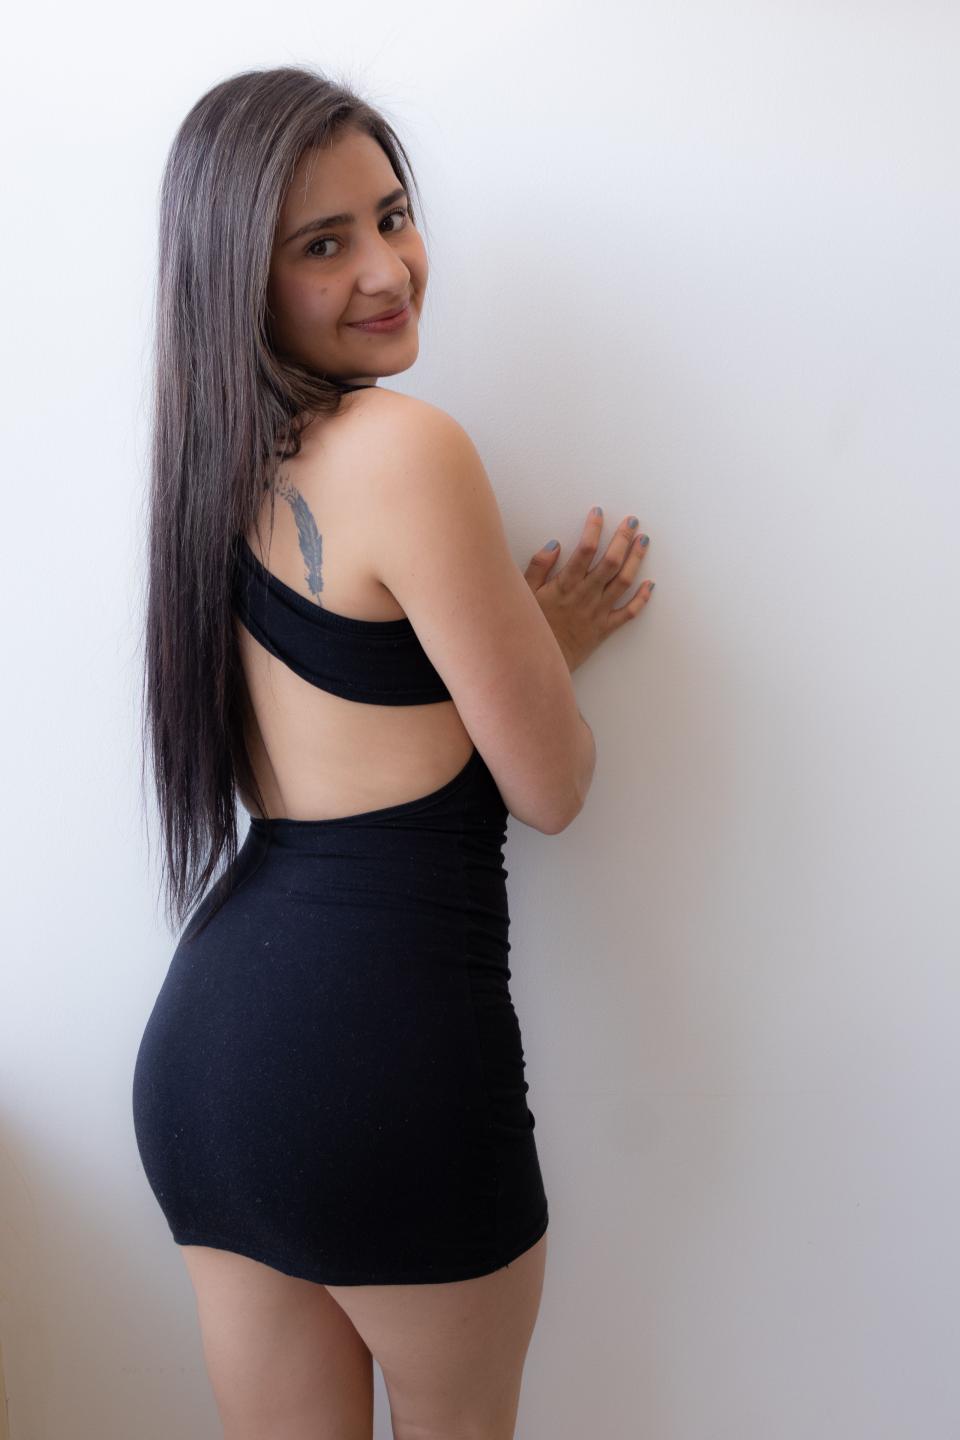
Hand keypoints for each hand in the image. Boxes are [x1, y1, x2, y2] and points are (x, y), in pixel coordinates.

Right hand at [522, 507, 654, 671]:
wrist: (538, 665)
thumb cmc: (530, 628)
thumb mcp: (524, 595)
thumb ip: (538, 567)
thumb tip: (554, 544)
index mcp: (565, 586)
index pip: (584, 551)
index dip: (593, 530)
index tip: (598, 513)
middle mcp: (585, 596)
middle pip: (610, 562)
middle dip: (623, 538)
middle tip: (632, 521)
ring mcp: (597, 613)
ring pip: (623, 582)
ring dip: (635, 559)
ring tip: (643, 541)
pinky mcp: (604, 629)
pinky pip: (629, 613)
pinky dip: (642, 598)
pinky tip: (650, 584)